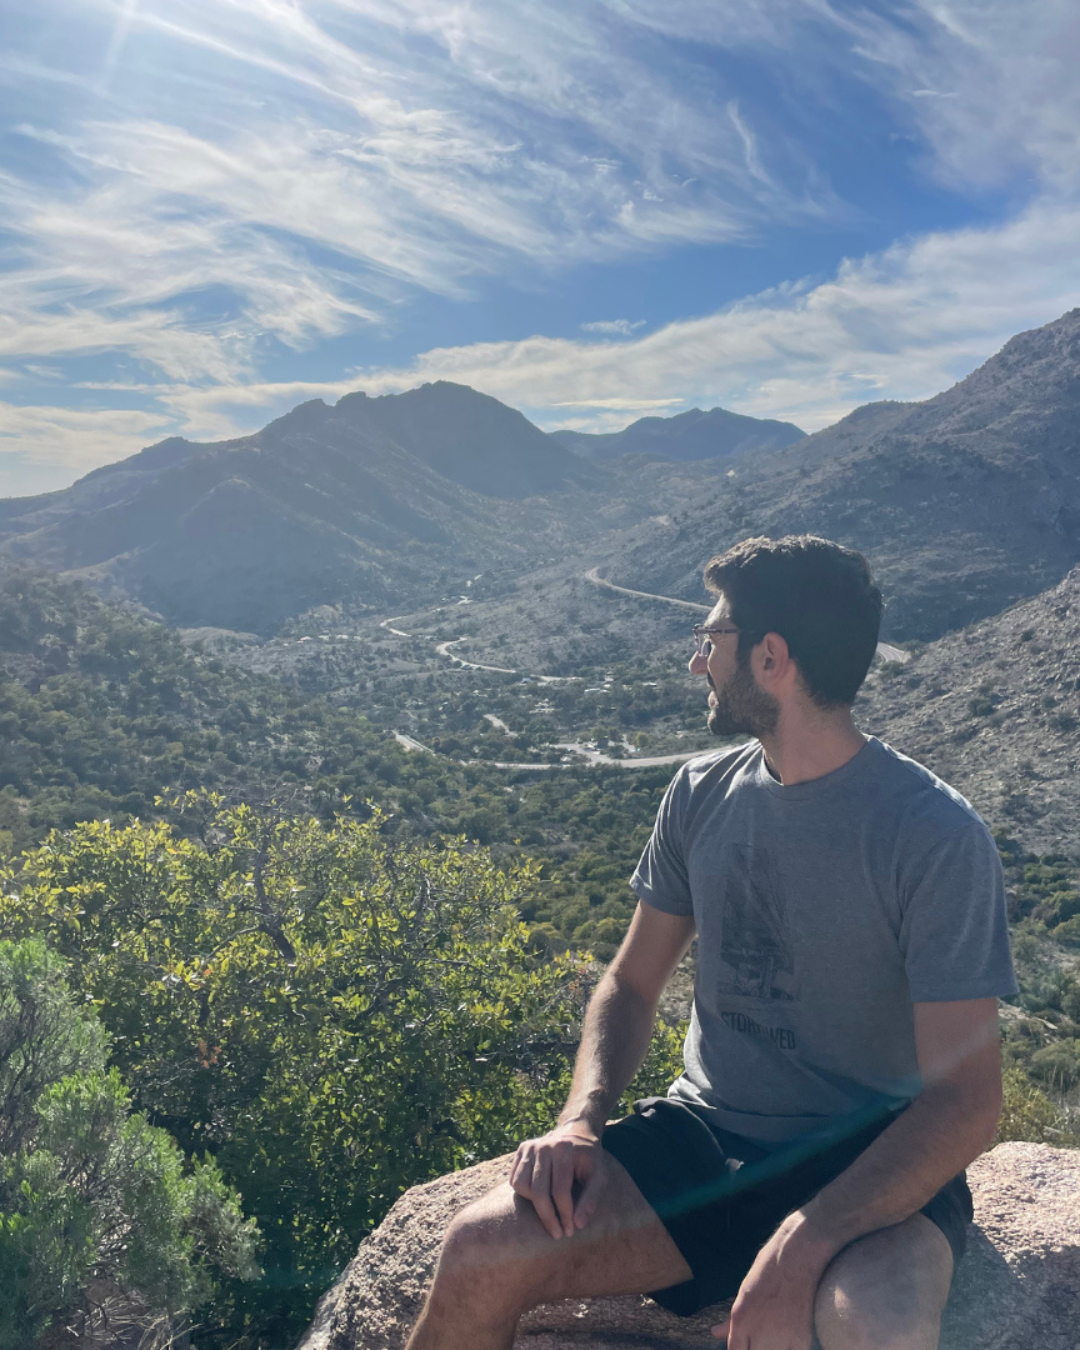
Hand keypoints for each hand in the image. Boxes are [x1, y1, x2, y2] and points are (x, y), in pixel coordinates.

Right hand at [509, 1120, 606, 1239]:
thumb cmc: (590, 1158)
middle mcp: (544, 1146)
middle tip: (558, 1234)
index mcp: (564, 1150)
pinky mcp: (522, 1149)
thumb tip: (578, 1224)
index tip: (569, 1232)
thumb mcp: (600, 1175)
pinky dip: (524, 1193)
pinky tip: (539, 1195)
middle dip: (548, 1218)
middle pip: (538, 1192)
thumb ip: (591, 1198)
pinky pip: (514, 1180)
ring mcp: (530, 1147)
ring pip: (521, 1186)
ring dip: (533, 1205)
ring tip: (549, 1209)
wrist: (576, 1131)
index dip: (565, 1215)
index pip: (560, 1191)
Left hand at [711, 1214, 833, 1349]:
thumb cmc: (770, 1265)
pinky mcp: (802, 1338)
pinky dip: (792, 1349)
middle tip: (762, 1339)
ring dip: (773, 1349)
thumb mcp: (745, 1289)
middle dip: (756, 1348)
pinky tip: (792, 1340)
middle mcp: (758, 1331)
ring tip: (776, 1338)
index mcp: (740, 1318)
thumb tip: (715, 1332)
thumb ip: (731, 1318)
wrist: (799, 1253)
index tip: (746, 1345)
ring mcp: (781, 1336)